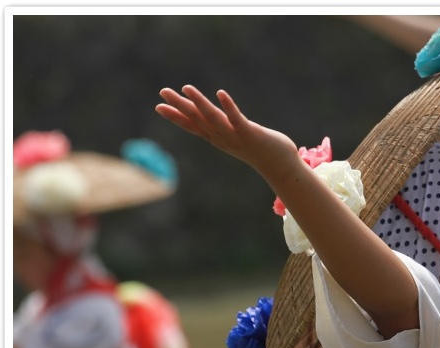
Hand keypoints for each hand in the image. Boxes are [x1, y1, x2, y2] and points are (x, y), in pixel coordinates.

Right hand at [156, 86, 300, 181]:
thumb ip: (226, 130)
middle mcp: (223, 139)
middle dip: (180, 106)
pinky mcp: (251, 134)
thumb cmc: (260, 149)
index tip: (158, 106)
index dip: (176, 117)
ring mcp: (236, 137)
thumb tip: (216, 122)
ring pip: (214, 119)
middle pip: (198, 120)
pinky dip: (228, 106)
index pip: (194, 127)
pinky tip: (220, 93)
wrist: (281, 167)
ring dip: (200, 103)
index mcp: (219, 139)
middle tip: (163, 92)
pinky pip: (237, 119)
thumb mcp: (238, 139)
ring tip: (187, 88)